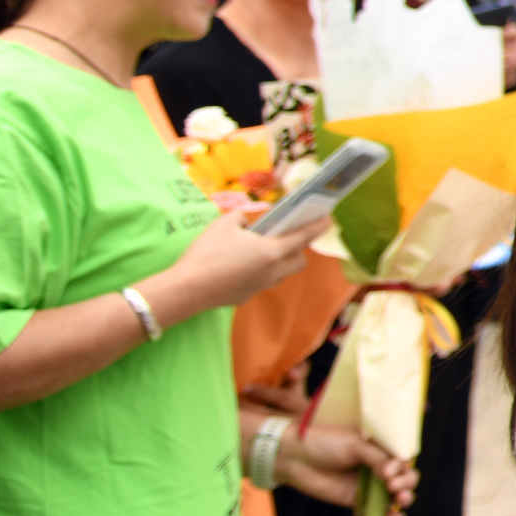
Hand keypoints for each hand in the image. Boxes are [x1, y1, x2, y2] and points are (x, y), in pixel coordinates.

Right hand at [155, 197, 320, 323]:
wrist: (186, 289)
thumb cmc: (207, 253)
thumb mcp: (225, 224)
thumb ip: (245, 218)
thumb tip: (251, 225)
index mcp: (273, 251)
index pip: (304, 237)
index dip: (318, 226)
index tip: (329, 219)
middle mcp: (273, 271)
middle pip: (299, 260)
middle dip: (298, 248)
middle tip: (286, 235)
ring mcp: (260, 286)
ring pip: (281, 273)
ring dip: (280, 261)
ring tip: (263, 249)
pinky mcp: (246, 296)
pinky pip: (261, 282)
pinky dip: (259, 272)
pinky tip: (241, 265)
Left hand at [271, 411, 415, 512]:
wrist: (294, 457)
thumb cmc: (324, 442)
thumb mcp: (355, 444)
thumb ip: (377, 459)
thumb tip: (394, 476)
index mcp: (380, 447)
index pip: (403, 459)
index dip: (402, 467)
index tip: (388, 472)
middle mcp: (377, 466)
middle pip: (404, 477)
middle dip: (406, 482)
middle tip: (394, 486)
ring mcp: (367, 484)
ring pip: (395, 494)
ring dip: (403, 498)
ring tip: (400, 500)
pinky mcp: (356, 500)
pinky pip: (377, 509)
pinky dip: (389, 515)